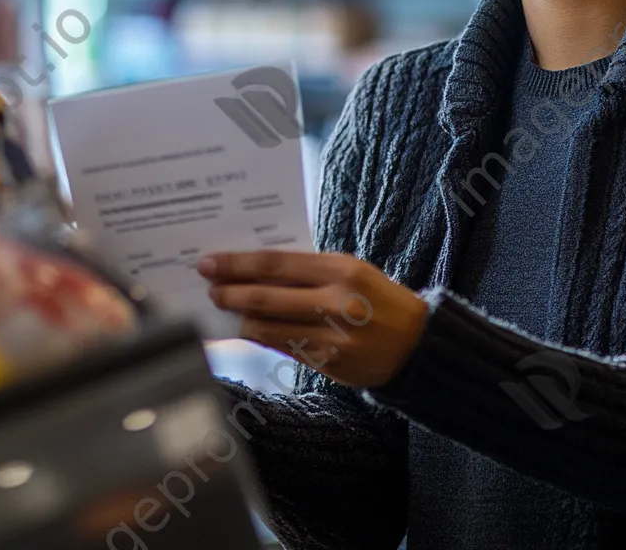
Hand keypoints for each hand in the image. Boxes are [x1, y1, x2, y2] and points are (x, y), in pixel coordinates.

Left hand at [198, 250, 428, 387]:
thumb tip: (258, 269)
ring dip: (240, 318)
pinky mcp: (329, 363)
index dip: (238, 264)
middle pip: (266, 296)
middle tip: (208, 286)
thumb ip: (310, 270)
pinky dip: (260, 336)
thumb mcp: (352, 270)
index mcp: (341, 269)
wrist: (416, 343)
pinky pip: (282, 348)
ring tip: (226, 308)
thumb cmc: (379, 299)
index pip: (276, 264)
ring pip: (268, 327)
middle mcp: (336, 301)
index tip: (211, 262)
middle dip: (230, 291)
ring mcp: (332, 336)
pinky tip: (248, 328)